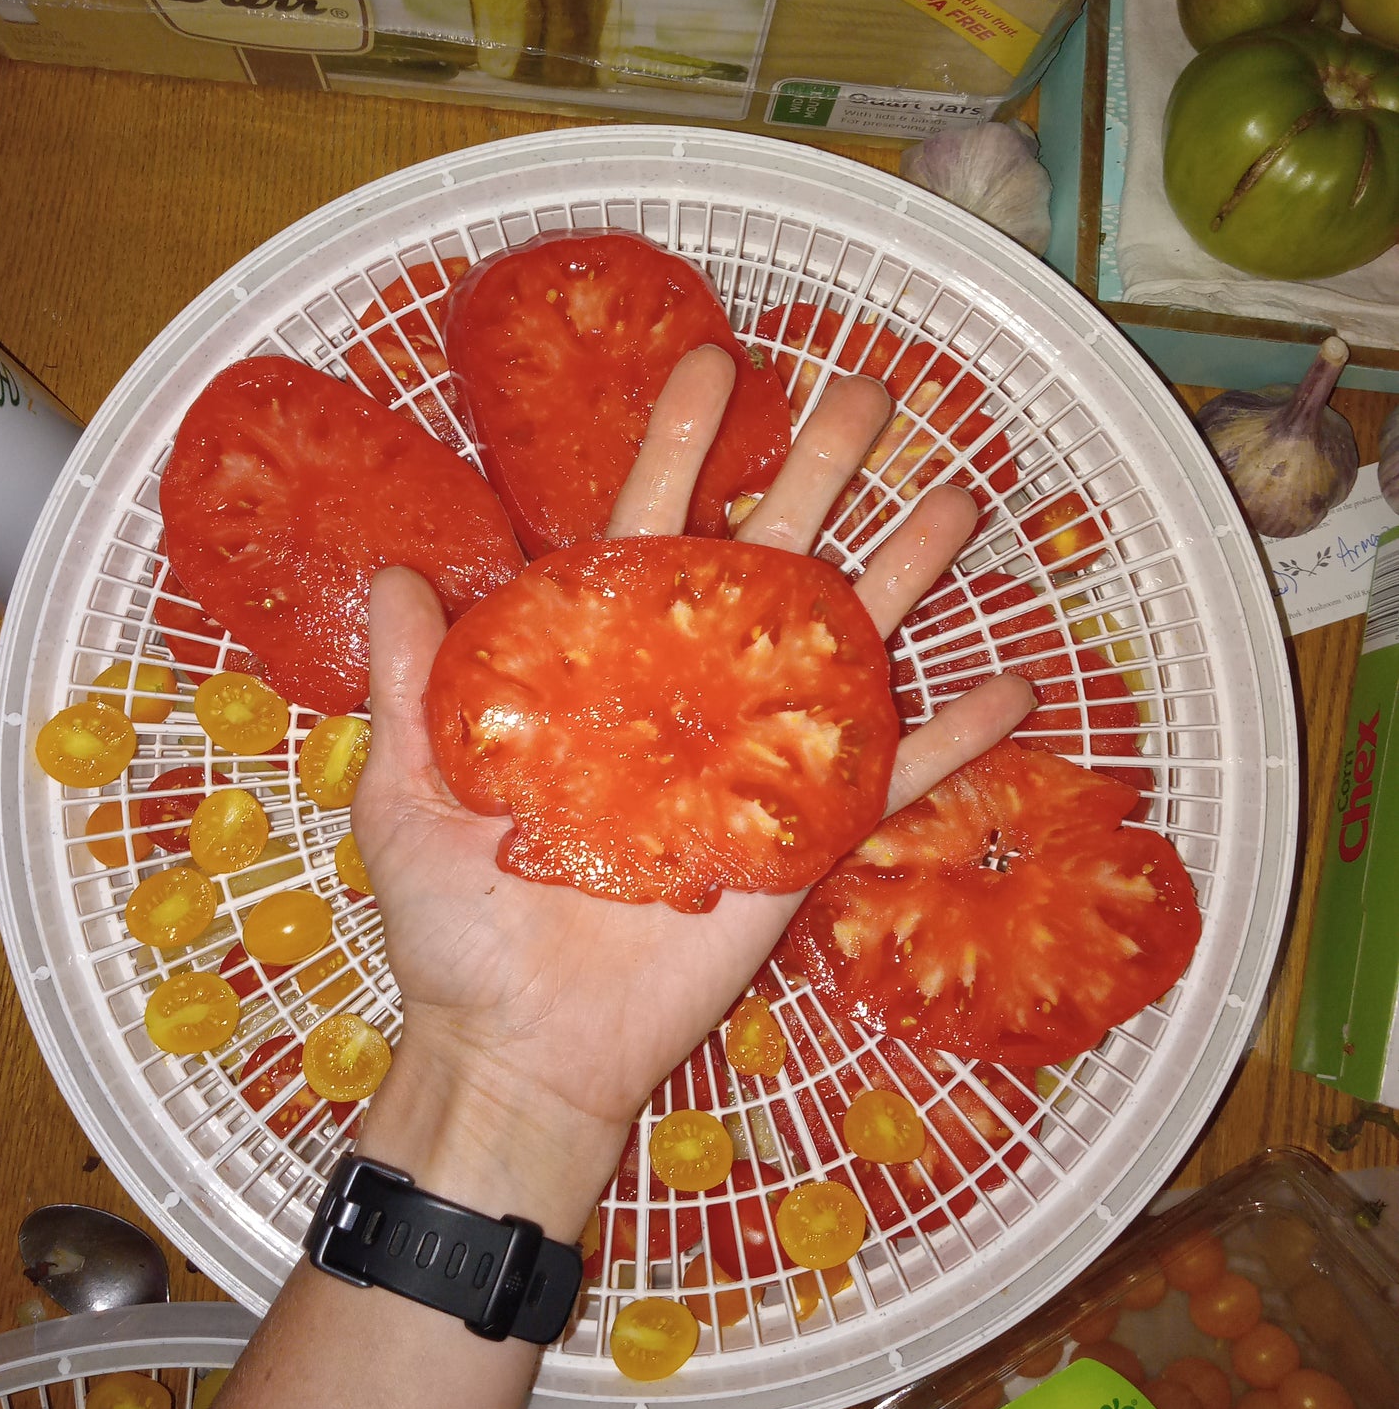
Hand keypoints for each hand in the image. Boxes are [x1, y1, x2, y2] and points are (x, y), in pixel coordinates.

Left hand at [352, 349, 1031, 1237]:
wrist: (523, 1046)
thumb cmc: (460, 925)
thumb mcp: (410, 793)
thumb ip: (418, 683)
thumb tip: (394, 570)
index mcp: (599, 665)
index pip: (650, 526)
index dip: (684, 445)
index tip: (718, 362)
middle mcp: (688, 692)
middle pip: (770, 559)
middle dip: (820, 471)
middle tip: (868, 392)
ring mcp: (754, 760)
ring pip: (846, 646)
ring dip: (902, 573)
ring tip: (955, 498)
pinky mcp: (802, 840)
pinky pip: (893, 780)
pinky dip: (954, 740)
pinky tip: (1014, 687)